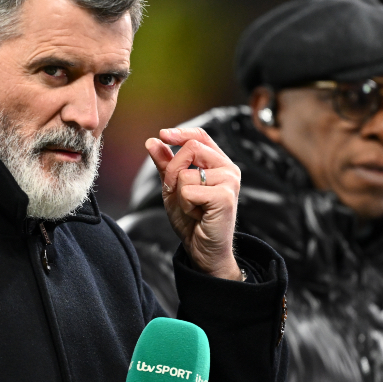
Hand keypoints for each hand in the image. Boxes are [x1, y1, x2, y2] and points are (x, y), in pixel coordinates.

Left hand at [145, 126, 242, 279]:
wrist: (202, 248)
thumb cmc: (192, 219)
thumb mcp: (174, 188)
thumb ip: (165, 164)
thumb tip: (152, 141)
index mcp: (219, 162)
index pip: (201, 136)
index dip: (181, 133)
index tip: (163, 135)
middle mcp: (228, 168)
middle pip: (191, 148)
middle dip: (172, 170)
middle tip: (175, 192)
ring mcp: (229, 181)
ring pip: (186, 173)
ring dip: (179, 193)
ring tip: (193, 207)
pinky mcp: (225, 197)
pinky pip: (189, 190)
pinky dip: (185, 205)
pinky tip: (198, 214)